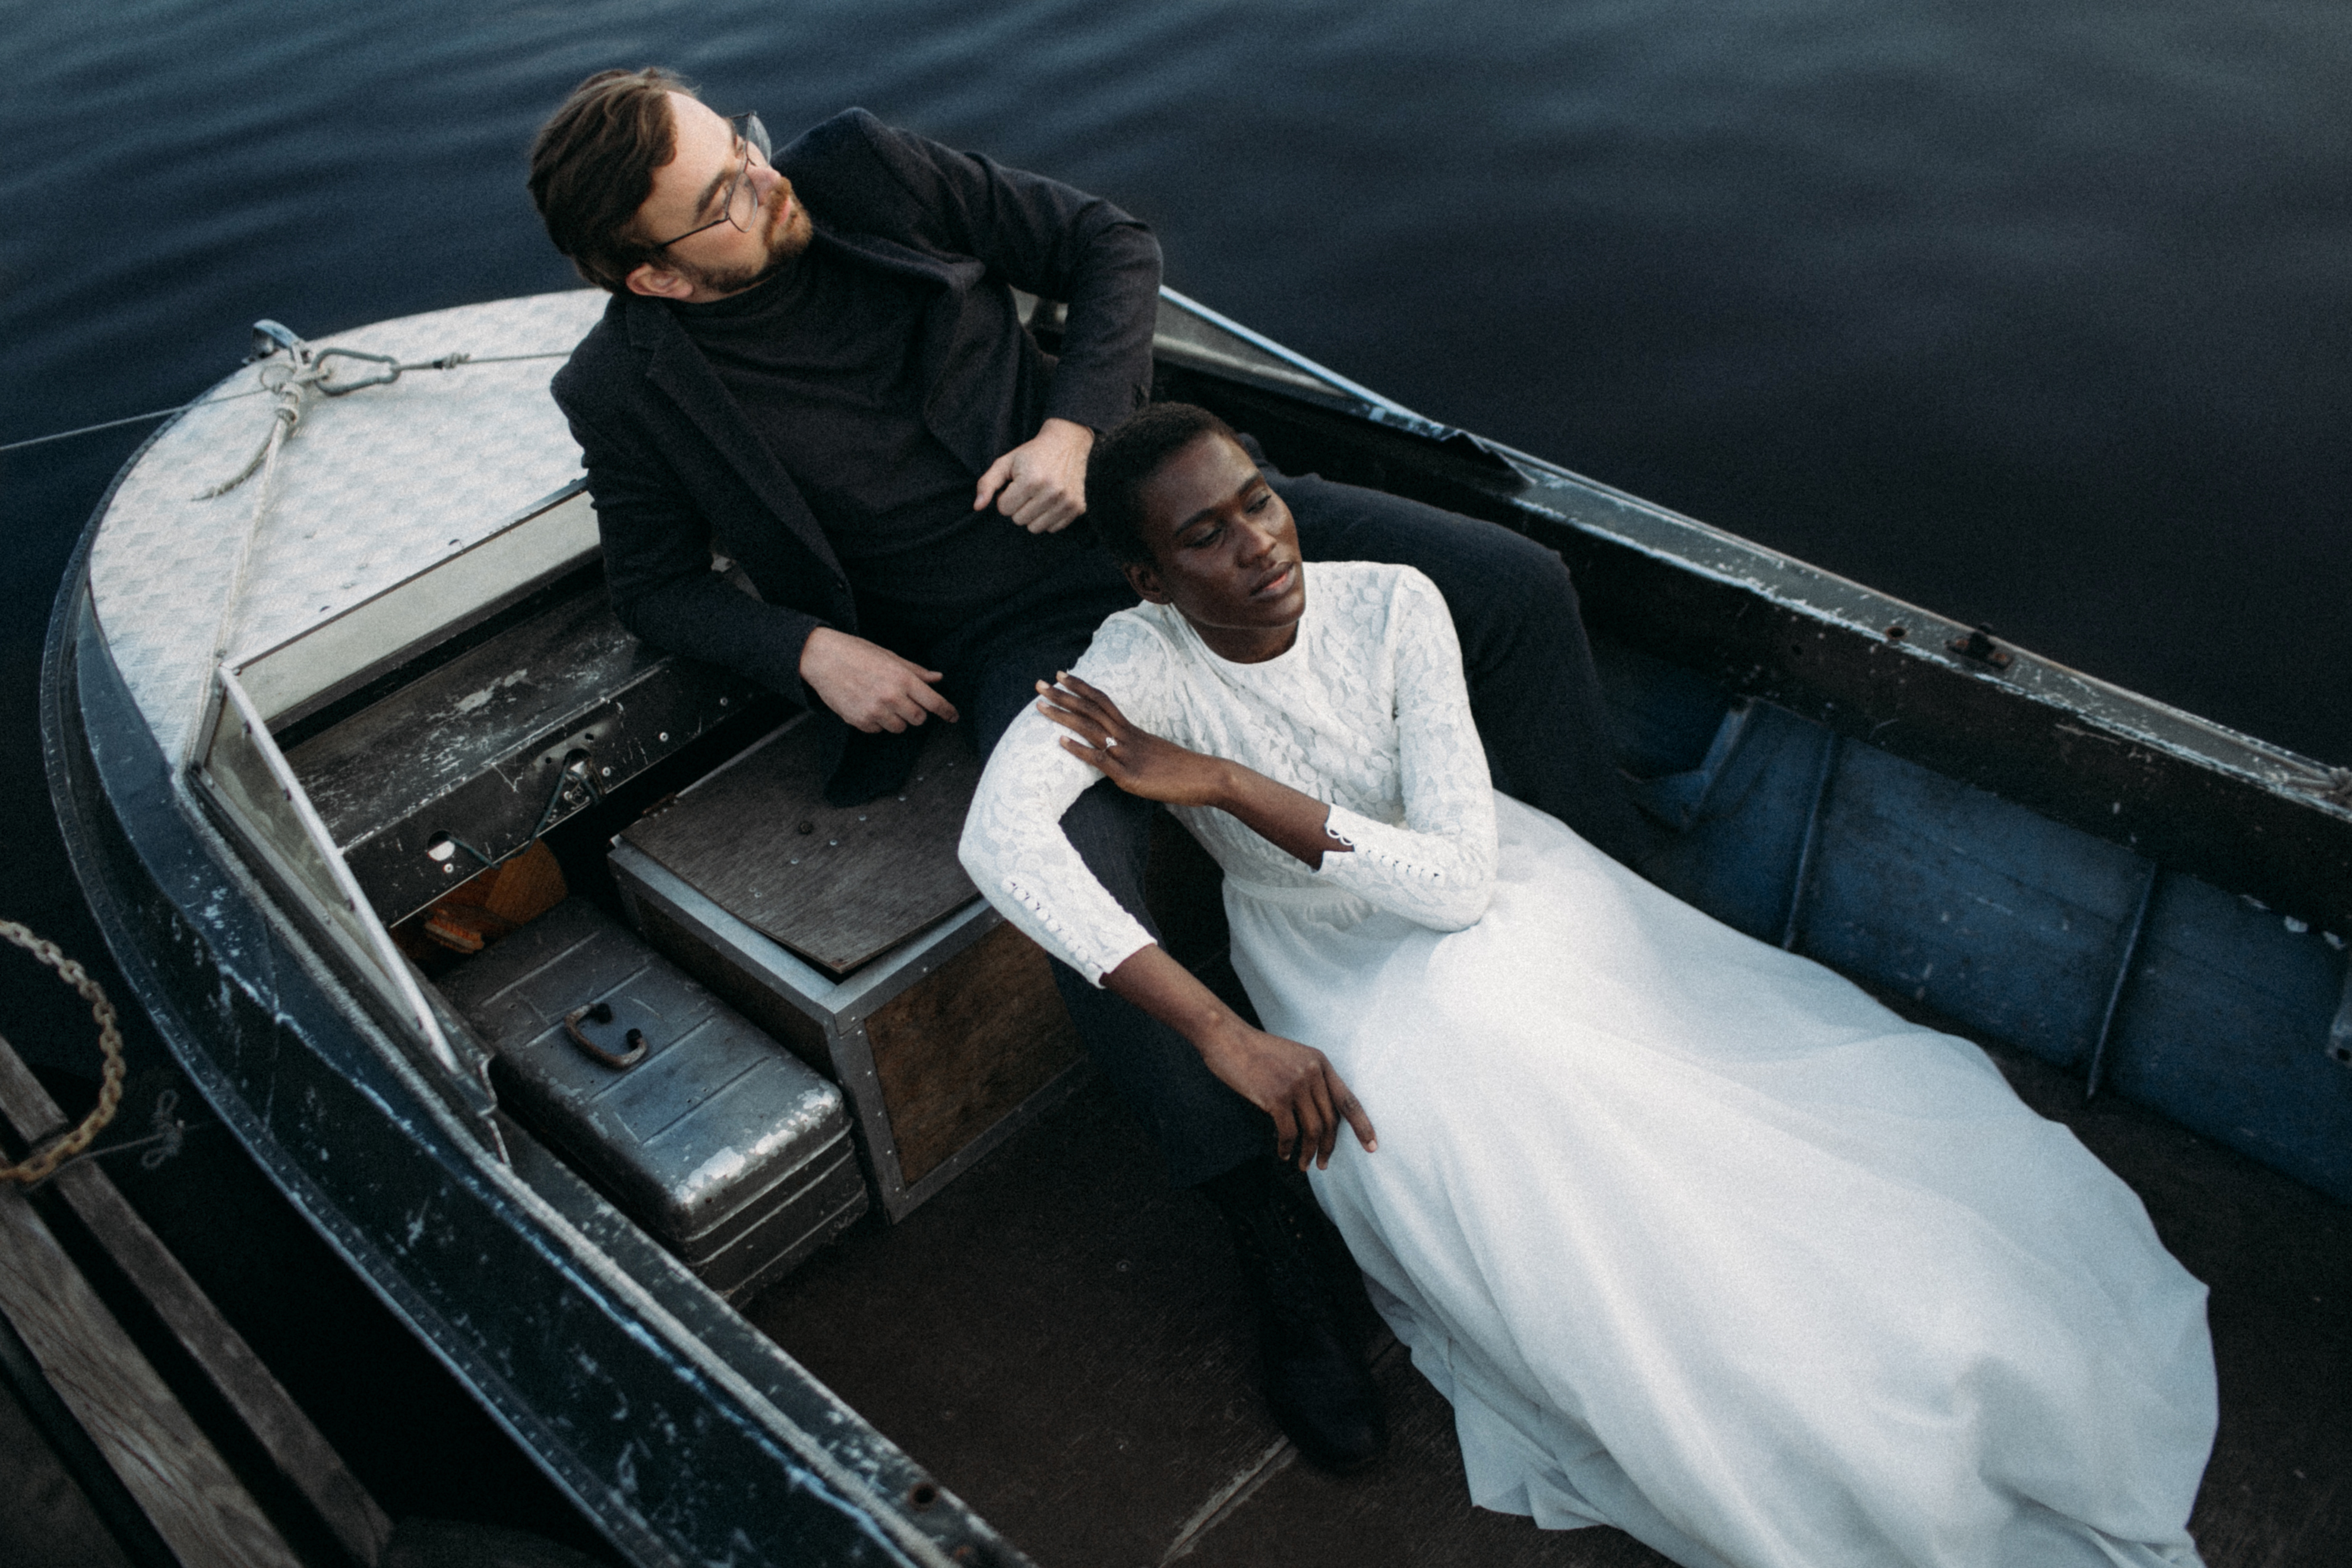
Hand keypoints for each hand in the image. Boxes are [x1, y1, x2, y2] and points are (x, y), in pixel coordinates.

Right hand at [799, 627, 958, 732]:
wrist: (823, 658)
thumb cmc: (856, 653)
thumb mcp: (890, 657)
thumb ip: (916, 671)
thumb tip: (937, 678)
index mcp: (902, 679)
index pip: (934, 702)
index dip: (947, 711)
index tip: (953, 716)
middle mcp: (891, 697)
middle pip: (919, 719)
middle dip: (916, 712)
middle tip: (904, 701)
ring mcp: (875, 711)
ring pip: (899, 728)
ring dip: (896, 718)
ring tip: (882, 701)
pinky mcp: (860, 721)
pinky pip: (878, 730)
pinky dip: (877, 722)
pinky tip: (867, 704)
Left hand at [974, 417, 1093, 533]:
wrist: (1068, 442)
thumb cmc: (1032, 454)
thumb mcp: (1006, 462)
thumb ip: (987, 483)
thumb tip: (977, 507)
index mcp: (1031, 480)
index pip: (1004, 508)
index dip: (1006, 496)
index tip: (1015, 484)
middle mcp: (1051, 493)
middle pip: (1019, 520)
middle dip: (1018, 506)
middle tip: (1027, 489)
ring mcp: (1066, 502)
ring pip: (1035, 528)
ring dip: (1032, 514)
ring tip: (1038, 495)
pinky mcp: (1077, 508)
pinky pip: (1052, 528)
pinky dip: (1048, 517)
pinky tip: (1051, 500)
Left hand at [1035, 671, 1227, 806]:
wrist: (1206, 777)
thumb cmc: (1182, 769)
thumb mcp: (1154, 753)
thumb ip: (1134, 749)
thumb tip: (1118, 750)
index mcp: (1132, 729)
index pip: (1102, 700)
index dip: (1080, 686)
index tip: (1061, 674)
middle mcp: (1127, 736)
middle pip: (1090, 709)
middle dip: (1062, 695)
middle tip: (1038, 683)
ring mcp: (1127, 754)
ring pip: (1090, 728)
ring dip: (1063, 715)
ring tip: (1040, 705)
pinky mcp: (1129, 775)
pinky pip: (1100, 759)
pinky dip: (1079, 749)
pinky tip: (1060, 741)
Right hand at [1199, 1018, 1377, 1170]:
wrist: (1227, 1038)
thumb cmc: (1256, 1050)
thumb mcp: (1292, 1056)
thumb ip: (1309, 1078)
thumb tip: (1318, 1113)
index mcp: (1320, 1062)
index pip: (1348, 1100)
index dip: (1362, 1125)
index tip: (1372, 1146)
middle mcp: (1312, 1073)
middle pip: (1331, 1120)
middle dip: (1329, 1146)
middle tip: (1323, 1164)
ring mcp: (1295, 1085)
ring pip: (1313, 1130)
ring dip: (1309, 1152)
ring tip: (1304, 1165)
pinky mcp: (1275, 1097)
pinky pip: (1289, 1132)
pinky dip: (1287, 1147)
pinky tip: (1283, 1154)